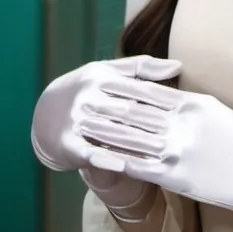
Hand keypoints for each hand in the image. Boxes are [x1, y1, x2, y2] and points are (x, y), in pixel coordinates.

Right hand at [30, 55, 181, 172]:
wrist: (45, 112)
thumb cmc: (91, 89)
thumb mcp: (110, 73)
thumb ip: (144, 68)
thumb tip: (178, 65)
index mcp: (100, 76)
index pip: (137, 88)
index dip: (163, 99)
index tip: (187, 111)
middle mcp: (86, 96)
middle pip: (126, 110)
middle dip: (155, 123)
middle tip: (182, 135)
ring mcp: (75, 119)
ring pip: (111, 132)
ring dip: (137, 144)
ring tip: (163, 154)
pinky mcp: (66, 142)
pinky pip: (90, 152)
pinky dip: (108, 159)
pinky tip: (127, 166)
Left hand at [77, 83, 232, 215]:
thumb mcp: (216, 111)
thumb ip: (187, 102)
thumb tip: (164, 93)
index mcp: (192, 104)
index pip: (148, 92)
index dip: (120, 89)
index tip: (99, 85)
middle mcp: (182, 123)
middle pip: (134, 112)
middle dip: (104, 106)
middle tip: (79, 102)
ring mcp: (176, 149)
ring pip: (130, 137)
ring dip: (102, 131)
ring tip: (80, 126)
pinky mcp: (174, 176)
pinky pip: (136, 166)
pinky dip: (113, 160)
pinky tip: (95, 156)